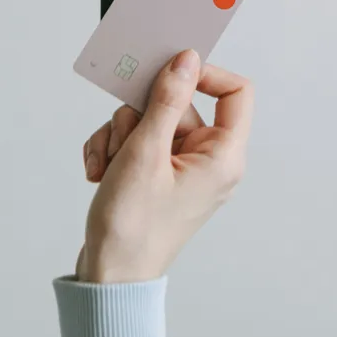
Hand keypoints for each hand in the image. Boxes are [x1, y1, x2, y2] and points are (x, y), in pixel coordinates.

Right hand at [75, 50, 253, 282]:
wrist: (108, 277)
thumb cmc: (132, 227)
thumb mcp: (146, 153)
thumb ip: (166, 100)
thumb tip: (187, 59)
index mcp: (223, 156)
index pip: (236, 92)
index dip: (205, 74)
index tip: (169, 70)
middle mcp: (209, 160)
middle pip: (178, 105)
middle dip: (139, 117)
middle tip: (123, 144)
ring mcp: (183, 168)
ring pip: (150, 121)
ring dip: (119, 136)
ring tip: (108, 167)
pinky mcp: (159, 175)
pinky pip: (138, 141)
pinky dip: (114, 151)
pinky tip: (100, 173)